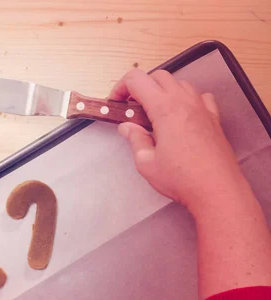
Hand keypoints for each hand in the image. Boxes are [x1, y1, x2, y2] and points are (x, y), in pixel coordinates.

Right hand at [110, 69, 244, 210]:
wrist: (217, 190)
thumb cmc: (182, 178)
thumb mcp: (146, 162)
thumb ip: (135, 139)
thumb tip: (127, 128)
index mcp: (165, 109)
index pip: (137, 80)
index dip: (120, 87)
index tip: (116, 103)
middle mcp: (184, 102)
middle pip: (158, 76)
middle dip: (140, 87)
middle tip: (131, 108)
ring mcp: (202, 108)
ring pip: (179, 83)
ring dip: (163, 91)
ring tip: (154, 113)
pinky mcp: (214, 118)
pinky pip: (199, 96)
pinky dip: (186, 99)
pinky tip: (181, 115)